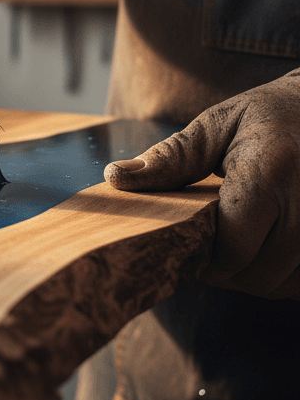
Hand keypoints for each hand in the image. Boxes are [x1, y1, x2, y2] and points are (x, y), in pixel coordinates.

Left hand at [104, 70, 299, 298]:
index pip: (232, 247)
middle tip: (204, 253)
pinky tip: (265, 251)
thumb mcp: (216, 126)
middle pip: (258, 273)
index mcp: (271, 172)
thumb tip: (116, 177)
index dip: (203, 260)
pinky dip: (282, 276)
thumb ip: (171, 158)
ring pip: (282, 283)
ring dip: (254, 277)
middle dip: (224, 273)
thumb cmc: (270, 116)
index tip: (183, 252)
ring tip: (235, 248)